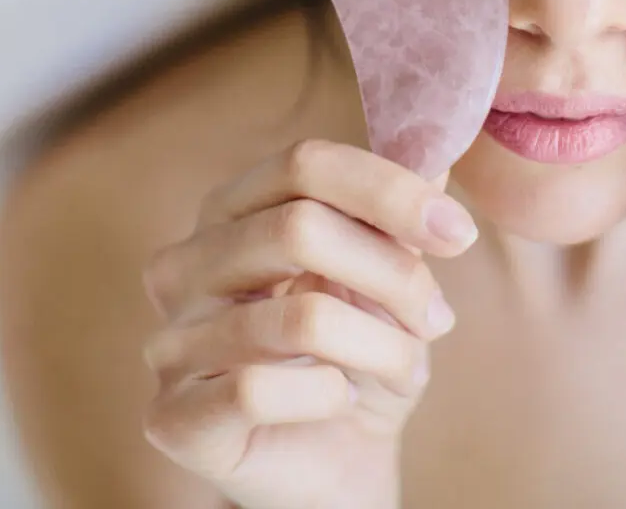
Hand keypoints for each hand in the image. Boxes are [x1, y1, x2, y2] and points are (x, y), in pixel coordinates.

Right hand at [141, 138, 477, 508]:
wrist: (338, 468)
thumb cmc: (358, 363)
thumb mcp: (390, 282)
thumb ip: (398, 219)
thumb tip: (436, 155)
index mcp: (230, 214)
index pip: (302, 164)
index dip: (387, 189)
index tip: (456, 232)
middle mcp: (184, 266)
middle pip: (297, 229)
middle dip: (393, 275)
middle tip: (437, 319)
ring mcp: (169, 342)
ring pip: (298, 318)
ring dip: (380, 348)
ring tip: (404, 369)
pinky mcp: (171, 417)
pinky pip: (257, 389)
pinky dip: (326, 396)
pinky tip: (336, 402)